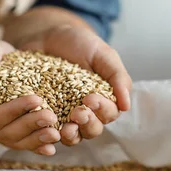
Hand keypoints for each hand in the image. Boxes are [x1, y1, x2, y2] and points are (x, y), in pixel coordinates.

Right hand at [0, 29, 60, 155]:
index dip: (14, 112)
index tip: (36, 99)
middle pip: (6, 133)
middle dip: (30, 124)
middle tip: (51, 116)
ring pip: (17, 138)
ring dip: (37, 136)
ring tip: (57, 133)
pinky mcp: (10, 122)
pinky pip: (23, 136)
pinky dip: (38, 141)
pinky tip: (54, 143)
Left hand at [20, 25, 131, 149]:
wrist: (47, 34)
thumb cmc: (80, 43)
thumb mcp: (103, 54)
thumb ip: (118, 77)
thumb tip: (126, 106)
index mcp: (105, 98)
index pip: (109, 113)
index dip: (102, 109)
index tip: (91, 98)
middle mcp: (86, 111)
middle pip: (92, 129)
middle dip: (87, 124)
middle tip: (78, 113)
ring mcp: (64, 115)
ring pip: (72, 136)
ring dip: (71, 135)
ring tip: (64, 128)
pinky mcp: (44, 115)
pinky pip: (47, 130)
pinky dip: (47, 133)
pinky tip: (44, 128)